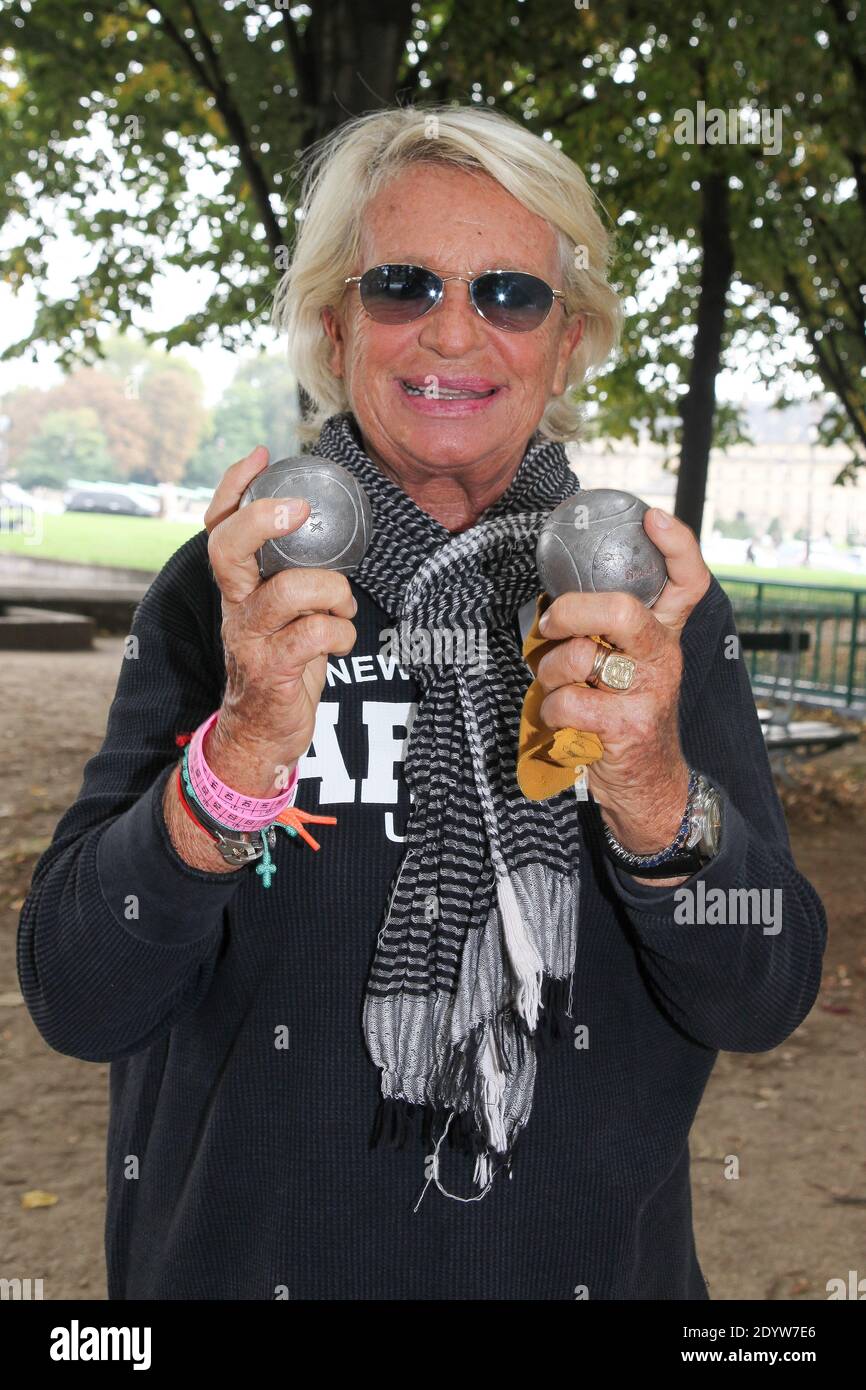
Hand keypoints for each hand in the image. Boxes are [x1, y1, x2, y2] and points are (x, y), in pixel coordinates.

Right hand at [203, 445, 357, 796]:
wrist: (261, 733)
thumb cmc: (282, 663)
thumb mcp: (283, 612)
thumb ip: (294, 575)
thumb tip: (328, 531)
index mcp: (239, 585)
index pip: (219, 526)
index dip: (234, 487)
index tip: (263, 456)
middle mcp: (236, 605)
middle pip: (227, 549)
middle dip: (262, 520)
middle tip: (297, 510)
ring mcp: (249, 638)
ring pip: (288, 591)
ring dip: (332, 592)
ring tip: (342, 605)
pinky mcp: (270, 670)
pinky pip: (314, 634)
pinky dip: (341, 632)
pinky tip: (342, 640)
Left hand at [535, 508, 711, 857]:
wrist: (649, 789)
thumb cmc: (623, 716)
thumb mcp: (627, 667)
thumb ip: (605, 632)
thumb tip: (553, 597)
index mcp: (664, 637)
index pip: (689, 582)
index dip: (676, 545)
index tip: (652, 517)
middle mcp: (662, 659)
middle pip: (626, 611)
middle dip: (574, 610)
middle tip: (552, 622)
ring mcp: (648, 694)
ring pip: (581, 658)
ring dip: (549, 670)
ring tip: (556, 685)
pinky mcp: (625, 729)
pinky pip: (566, 701)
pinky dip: (549, 708)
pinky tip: (563, 718)